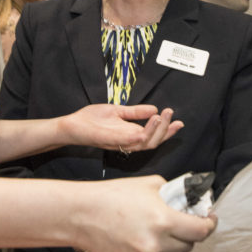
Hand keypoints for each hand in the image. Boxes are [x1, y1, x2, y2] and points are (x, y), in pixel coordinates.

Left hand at [64, 104, 182, 153]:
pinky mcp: (112, 141)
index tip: (179, 121)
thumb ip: (135, 111)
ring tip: (162, 116)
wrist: (72, 125)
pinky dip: (143, 134)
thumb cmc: (92, 120)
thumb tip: (154, 108)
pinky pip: (131, 141)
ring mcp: (121, 143)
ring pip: (146, 143)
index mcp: (131, 134)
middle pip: (154, 142)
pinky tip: (150, 122)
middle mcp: (128, 141)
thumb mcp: (118, 111)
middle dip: (166, 130)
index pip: (154, 136)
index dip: (168, 131)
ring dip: (157, 130)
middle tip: (172, 115)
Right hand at [76, 175, 215, 251]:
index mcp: (164, 221)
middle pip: (188, 246)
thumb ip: (174, 192)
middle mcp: (157, 246)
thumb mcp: (150, 184)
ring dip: (172, 249)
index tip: (208, 219)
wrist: (81, 215)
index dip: (209, 223)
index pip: (201, 231)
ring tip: (157, 234)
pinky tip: (148, 248)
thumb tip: (190, 199)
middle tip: (178, 223)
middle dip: (187, 234)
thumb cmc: (114, 195)